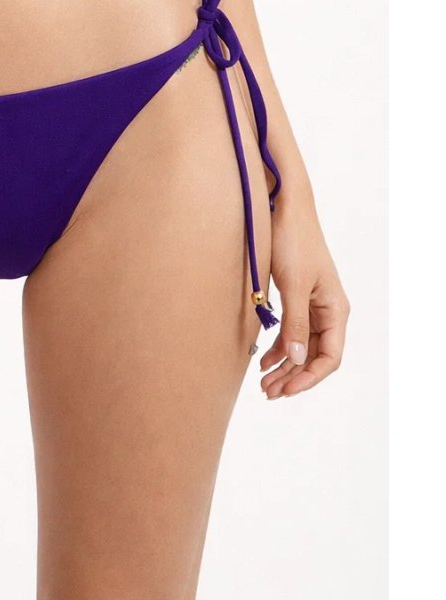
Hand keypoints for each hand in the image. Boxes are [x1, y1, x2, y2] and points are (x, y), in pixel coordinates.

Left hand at [259, 193, 349, 398]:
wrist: (284, 208)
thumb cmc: (293, 241)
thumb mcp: (293, 285)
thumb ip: (295, 322)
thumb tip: (295, 359)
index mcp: (335, 309)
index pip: (329, 357)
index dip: (309, 377)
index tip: (286, 388)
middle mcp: (327, 310)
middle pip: (313, 355)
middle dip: (293, 376)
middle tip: (268, 392)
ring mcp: (312, 304)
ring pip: (301, 345)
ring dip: (284, 365)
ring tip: (264, 383)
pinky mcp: (296, 296)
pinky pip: (291, 330)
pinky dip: (279, 346)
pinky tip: (264, 358)